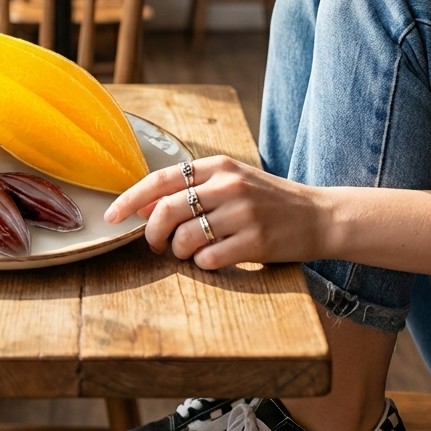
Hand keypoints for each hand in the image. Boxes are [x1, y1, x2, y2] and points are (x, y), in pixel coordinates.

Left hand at [104, 155, 321, 269]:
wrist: (319, 216)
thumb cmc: (268, 201)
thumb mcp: (230, 183)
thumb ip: (190, 190)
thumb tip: (142, 206)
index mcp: (219, 166)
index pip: (161, 179)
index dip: (129, 200)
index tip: (110, 217)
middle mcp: (228, 185)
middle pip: (166, 211)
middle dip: (151, 234)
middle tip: (156, 245)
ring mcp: (243, 213)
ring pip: (184, 239)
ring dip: (180, 252)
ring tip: (193, 251)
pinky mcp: (255, 242)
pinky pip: (208, 259)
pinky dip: (203, 264)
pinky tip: (217, 259)